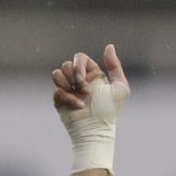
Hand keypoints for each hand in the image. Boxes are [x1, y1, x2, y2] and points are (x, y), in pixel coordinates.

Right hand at [51, 45, 130, 173]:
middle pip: (66, 64)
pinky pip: (56, 91)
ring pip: (57, 74)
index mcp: (92, 75)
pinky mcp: (60, 101)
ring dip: (67, 84)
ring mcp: (68, 90)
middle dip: (74, 76)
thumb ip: (114, 65)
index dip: (78, 65)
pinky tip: (76, 106)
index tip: (84, 79)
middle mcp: (79, 81)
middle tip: (84, 90)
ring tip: (79, 97)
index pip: (79, 58)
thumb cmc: (110, 111)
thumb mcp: (120, 87)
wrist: (96, 129)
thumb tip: (108, 46)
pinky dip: (66, 97)